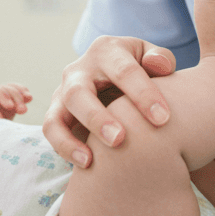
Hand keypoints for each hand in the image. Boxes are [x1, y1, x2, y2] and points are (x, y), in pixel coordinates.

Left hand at [0, 83, 32, 119]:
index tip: (10, 107)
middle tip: (23, 111)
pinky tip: (29, 99)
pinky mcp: (10, 105)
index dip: (3, 95)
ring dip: (22, 95)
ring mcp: (2, 99)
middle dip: (16, 97)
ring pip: (13, 89)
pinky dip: (24, 95)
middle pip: (5, 89)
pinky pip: (18, 95)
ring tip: (28, 102)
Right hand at [43, 35, 175, 167]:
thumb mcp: (153, 59)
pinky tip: (86, 165)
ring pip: (57, 115)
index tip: (163, 119)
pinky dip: (64, 148)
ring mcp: (63, 91)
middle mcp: (80, 69)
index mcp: (108, 50)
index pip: (124, 70)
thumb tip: (159, 65)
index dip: (144, 94)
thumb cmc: (143, 71)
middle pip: (79, 92)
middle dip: (98, 118)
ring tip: (91, 160)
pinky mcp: (56, 113)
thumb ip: (161, 59)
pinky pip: (51, 131)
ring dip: (70, 139)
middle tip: (120, 139)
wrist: (119, 81)